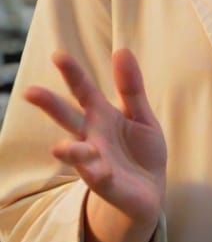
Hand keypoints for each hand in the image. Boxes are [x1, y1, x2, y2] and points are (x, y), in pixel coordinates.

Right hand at [22, 48, 166, 229]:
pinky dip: (98, 174)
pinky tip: (98, 170)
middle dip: (51, 106)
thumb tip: (122, 50)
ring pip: (78, 154)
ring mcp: (97, 161)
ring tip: (60, 149)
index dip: (72, 73)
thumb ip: (131, 87)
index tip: (58, 55)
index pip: (83, 91)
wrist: (150, 191)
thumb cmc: (141, 150)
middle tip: (30, 92)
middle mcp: (92, 137)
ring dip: (70, 150)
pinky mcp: (108, 184)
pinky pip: (100, 178)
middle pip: (69, 118)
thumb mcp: (141, 115)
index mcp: (101, 116)